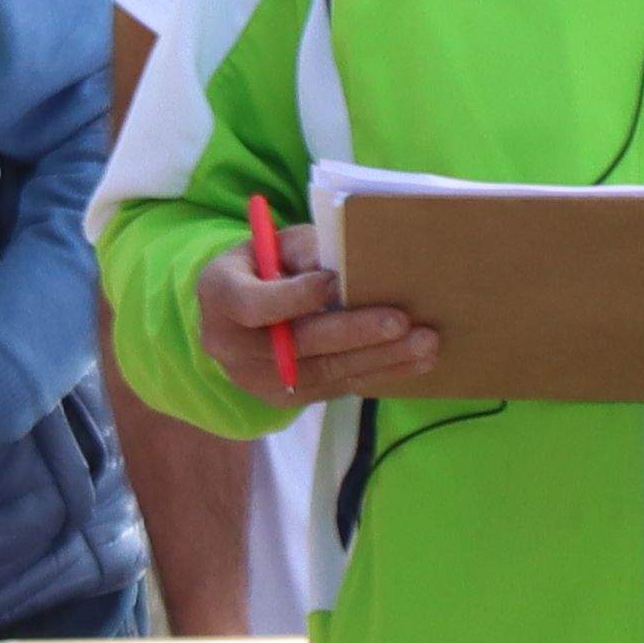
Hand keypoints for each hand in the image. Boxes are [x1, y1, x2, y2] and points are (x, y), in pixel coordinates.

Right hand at [197, 230, 431, 398]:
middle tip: (402, 321)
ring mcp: (258, 377)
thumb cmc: (266, 266)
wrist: (238, 314)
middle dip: (355, 333)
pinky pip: (338, 387)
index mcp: (218, 294)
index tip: (338, 282)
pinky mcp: (287, 397)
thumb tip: (350, 263)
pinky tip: (416, 361)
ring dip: (381, 359)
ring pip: (325, 371)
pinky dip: (380, 374)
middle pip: (298, 344)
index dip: (297, 296)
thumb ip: (305, 251)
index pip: (255, 304)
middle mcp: (230, 344)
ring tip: (425, 343)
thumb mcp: (275, 245)